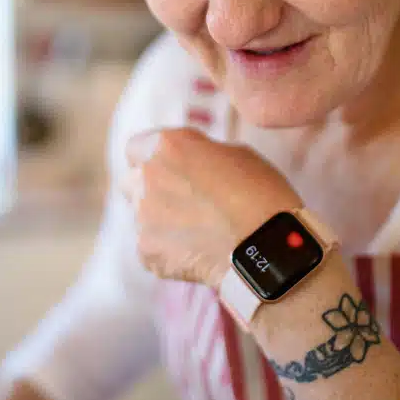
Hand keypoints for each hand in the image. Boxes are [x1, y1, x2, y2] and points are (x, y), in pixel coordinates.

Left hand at [122, 128, 301, 288]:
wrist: (266, 248)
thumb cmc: (260, 194)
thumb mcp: (237, 153)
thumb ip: (201, 153)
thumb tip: (192, 162)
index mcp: (167, 146)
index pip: (137, 147)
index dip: (157, 159)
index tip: (174, 169)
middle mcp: (146, 178)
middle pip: (133, 181)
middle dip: (152, 188)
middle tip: (185, 201)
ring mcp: (142, 218)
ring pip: (143, 216)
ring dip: (162, 220)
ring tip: (198, 232)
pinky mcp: (146, 252)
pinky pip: (151, 247)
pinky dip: (169, 251)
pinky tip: (197, 253)